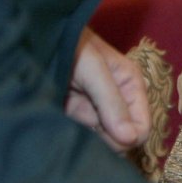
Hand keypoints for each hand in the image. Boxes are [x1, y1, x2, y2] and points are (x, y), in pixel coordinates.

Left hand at [64, 26, 150, 151]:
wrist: (39, 42)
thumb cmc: (72, 48)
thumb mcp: (95, 72)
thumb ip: (112, 104)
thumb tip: (132, 139)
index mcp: (131, 86)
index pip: (143, 125)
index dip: (129, 137)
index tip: (108, 134)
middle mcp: (119, 101)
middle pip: (125, 137)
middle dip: (109, 138)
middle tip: (87, 123)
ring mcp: (98, 111)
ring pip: (106, 140)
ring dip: (93, 138)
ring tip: (75, 119)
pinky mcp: (78, 117)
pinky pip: (88, 137)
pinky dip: (80, 137)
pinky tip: (70, 124)